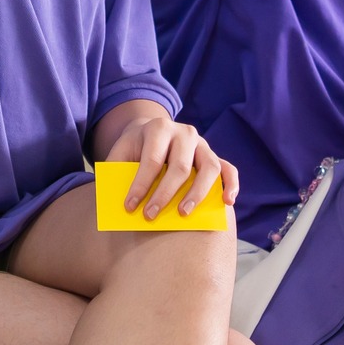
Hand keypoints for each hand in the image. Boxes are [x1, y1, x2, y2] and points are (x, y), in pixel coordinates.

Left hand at [104, 114, 238, 218]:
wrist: (152, 131)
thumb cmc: (135, 148)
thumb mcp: (120, 151)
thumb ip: (116, 170)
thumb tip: (112, 198)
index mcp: (159, 128)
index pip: (152, 160)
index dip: (140, 185)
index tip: (130, 207)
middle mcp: (184, 133)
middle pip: (179, 166)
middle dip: (164, 194)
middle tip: (151, 216)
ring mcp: (203, 144)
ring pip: (209, 167)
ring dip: (197, 193)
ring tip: (183, 214)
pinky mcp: (214, 156)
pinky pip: (229, 169)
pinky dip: (231, 185)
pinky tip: (226, 202)